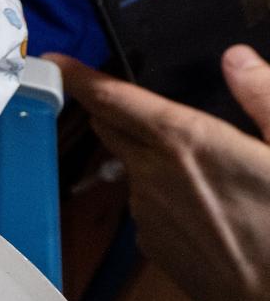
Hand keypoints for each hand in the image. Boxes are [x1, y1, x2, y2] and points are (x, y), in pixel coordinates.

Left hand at [50, 47, 269, 300]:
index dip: (80, 76)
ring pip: (134, 168)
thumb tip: (234, 58)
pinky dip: (163, 193)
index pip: (115, 99)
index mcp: (185, 140)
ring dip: (148, 155)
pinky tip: (205, 206)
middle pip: (113, 129)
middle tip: (117, 93)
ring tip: (196, 163)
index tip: (51, 59)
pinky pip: (148, 204)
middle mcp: (151, 173)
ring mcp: (144, 211)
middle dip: (109, 108)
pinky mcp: (148, 242)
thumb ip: (263, 97)